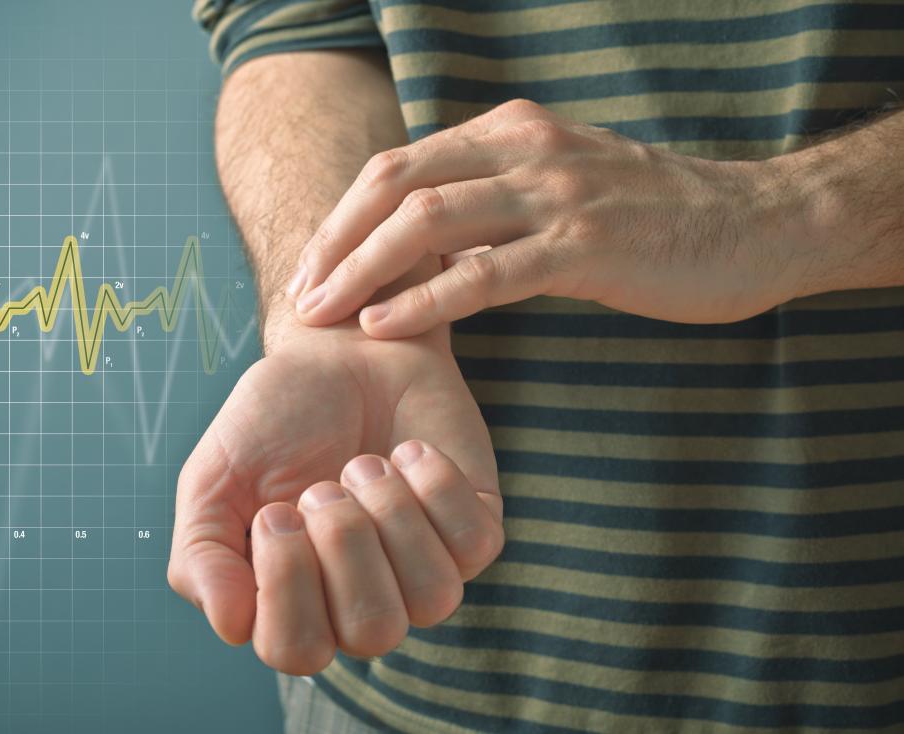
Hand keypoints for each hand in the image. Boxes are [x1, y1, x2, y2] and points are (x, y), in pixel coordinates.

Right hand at [167, 321, 501, 674]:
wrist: (339, 354)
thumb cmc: (274, 421)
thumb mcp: (213, 480)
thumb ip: (202, 555)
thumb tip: (231, 625)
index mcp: (295, 601)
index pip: (297, 652)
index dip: (287, 584)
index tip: (275, 511)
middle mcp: (362, 600)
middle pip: (371, 632)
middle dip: (344, 543)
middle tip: (322, 484)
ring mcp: (423, 570)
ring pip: (432, 598)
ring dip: (392, 516)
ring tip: (366, 464)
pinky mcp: (474, 533)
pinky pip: (475, 545)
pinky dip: (435, 486)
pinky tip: (408, 452)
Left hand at [287, 99, 809, 336]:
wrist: (756, 223)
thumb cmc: (652, 217)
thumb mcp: (560, 188)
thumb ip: (495, 201)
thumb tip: (427, 243)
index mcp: (510, 132)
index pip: (399, 165)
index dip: (344, 216)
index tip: (312, 266)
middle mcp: (523, 149)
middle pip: (396, 182)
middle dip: (335, 240)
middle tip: (298, 293)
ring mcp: (555, 193)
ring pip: (428, 221)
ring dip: (360, 269)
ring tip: (320, 314)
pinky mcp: (585, 246)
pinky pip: (483, 274)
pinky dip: (423, 299)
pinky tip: (383, 325)